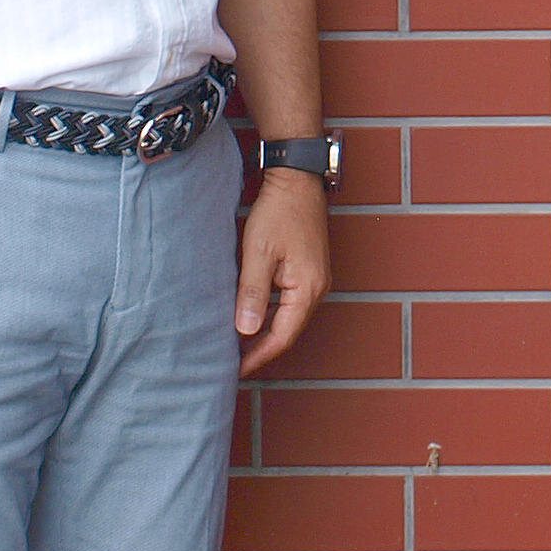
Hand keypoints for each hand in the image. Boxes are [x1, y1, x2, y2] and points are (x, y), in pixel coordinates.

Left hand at [236, 169, 329, 374]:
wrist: (297, 179)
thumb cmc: (279, 212)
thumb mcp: (258, 252)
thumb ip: (252, 293)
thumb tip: (246, 331)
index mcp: (308, 288)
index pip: (282, 336)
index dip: (258, 356)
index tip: (236, 370)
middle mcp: (318, 288)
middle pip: (288, 330)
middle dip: (260, 349)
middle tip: (232, 363)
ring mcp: (316, 279)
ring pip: (288, 317)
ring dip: (265, 332)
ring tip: (237, 345)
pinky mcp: (309, 270)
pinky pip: (290, 303)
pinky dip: (270, 314)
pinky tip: (251, 316)